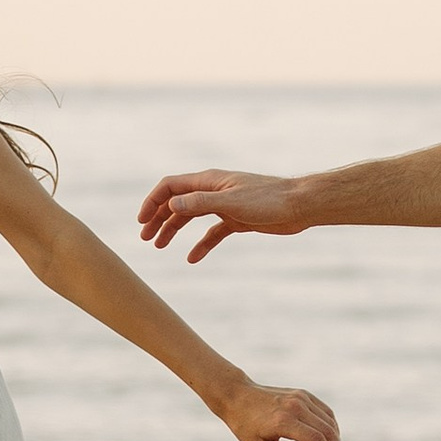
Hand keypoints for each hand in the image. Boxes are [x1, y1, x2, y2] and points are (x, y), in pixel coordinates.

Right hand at [138, 170, 302, 263]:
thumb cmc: (268, 200)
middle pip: (177, 202)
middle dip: (158, 217)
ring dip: (174, 229)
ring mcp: (225, 205)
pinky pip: (212, 232)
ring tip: (159, 246)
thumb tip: (171, 205)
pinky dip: (201, 244)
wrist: (299, 206)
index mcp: (209, 181)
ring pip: (191, 216)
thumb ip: (200, 202)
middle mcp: (214, 191)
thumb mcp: (230, 202)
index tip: (142, 222)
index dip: (153, 201)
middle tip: (145, 238)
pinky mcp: (237, 220)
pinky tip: (192, 259)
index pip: (171, 187)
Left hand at [219, 380, 353, 440]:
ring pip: (329, 422)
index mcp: (284, 421)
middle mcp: (296, 407)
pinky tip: (334, 440)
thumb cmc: (244, 425)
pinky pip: (324, 412)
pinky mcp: (303, 394)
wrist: (237, 395)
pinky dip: (332, 427)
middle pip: (328, 432)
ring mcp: (301, 398)